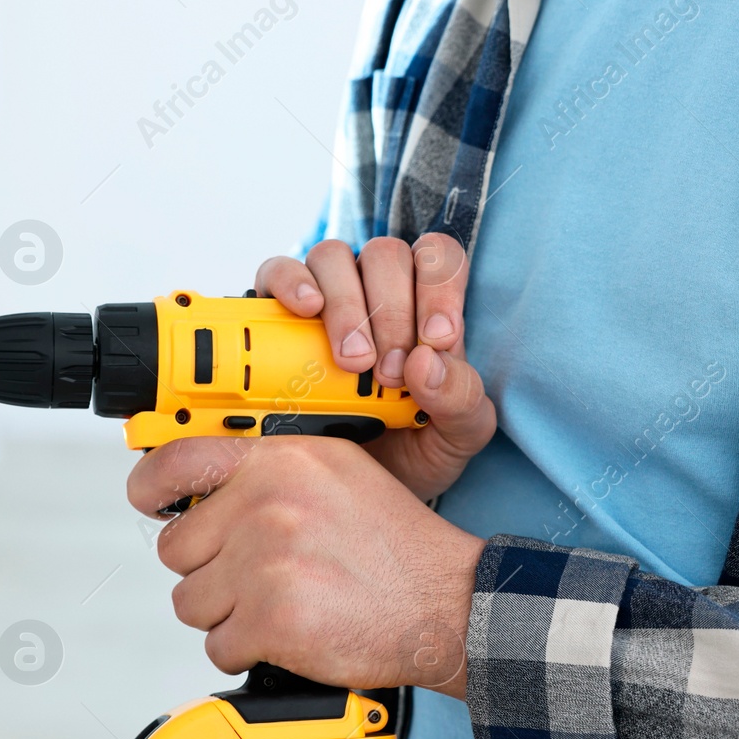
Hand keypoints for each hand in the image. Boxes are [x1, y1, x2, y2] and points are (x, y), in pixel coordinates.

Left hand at [128, 435, 481, 697]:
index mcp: (280, 460)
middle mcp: (267, 503)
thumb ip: (269, 475)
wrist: (449, 603)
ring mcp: (265, 561)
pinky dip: (249, 651)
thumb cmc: (397, 547)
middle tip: (259, 577)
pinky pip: (218, 646)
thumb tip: (202, 491)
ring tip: (282, 605)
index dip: (148, 485)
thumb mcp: (337, 475)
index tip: (145, 499)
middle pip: (177, 547)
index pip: (179, 460)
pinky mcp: (270, 618)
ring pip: (190, 602)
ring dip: (227, 615)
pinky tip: (292, 633)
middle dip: (210, 570)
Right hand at [255, 233, 495, 500]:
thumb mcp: (456, 435)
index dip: (439, 287)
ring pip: (333, 257)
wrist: (352, 483)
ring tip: (349, 361)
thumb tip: (424, 361)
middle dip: (391, 313)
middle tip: (387, 374)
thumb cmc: (413, 447)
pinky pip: (278, 271)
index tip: (435, 341)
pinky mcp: (278, 310)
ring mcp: (326, 293)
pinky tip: (305, 310)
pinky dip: (290, 283)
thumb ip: (461, 399)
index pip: (438, 258)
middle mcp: (376, 287)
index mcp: (426, 303)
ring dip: (345, 305)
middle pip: (385, 255)